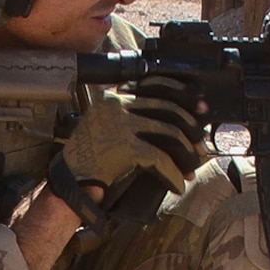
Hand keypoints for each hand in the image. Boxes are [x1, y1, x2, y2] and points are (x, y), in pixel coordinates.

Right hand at [53, 89, 209, 208]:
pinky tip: (178, 184)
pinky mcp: (123, 148)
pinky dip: (173, 174)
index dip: (183, 96)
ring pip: (169, 133)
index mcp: (113, 96)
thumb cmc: (91, 160)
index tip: (201, 107)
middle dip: (191, 128)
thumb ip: (135, 118)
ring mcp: (119, 125)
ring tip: (191, 168)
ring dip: (186, 154)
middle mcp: (116, 105)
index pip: (155, 85)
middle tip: (200, 144)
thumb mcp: (109, 128)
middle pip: (168, 109)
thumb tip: (178, 119)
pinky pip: (160, 159)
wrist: (68, 184)